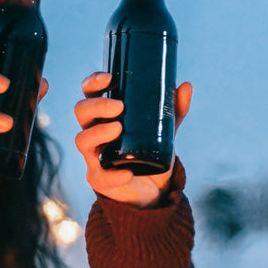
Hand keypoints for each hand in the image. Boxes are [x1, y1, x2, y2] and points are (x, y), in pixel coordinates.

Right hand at [74, 72, 191, 207]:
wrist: (153, 189)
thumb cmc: (150, 153)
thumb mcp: (164, 130)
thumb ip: (174, 110)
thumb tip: (186, 86)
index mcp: (104, 116)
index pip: (89, 94)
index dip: (93, 83)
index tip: (109, 78)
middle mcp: (94, 133)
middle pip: (81, 112)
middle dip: (97, 105)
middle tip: (119, 106)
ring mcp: (93, 156)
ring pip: (82, 139)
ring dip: (98, 132)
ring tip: (118, 128)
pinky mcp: (99, 180)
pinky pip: (100, 177)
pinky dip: (114, 175)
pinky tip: (127, 173)